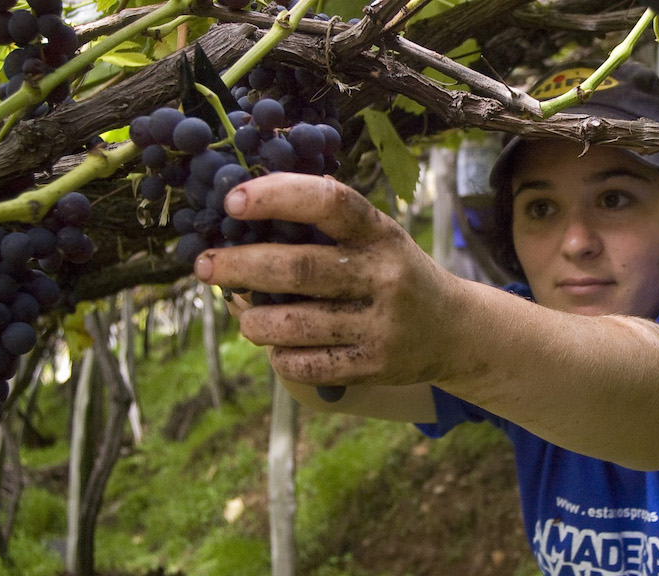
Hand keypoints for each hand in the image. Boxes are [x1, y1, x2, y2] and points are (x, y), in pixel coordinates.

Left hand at [193, 173, 463, 387]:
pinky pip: (304, 365)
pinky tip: (276, 343)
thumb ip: (327, 223)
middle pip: (298, 270)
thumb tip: (247, 209)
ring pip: (292, 325)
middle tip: (205, 265)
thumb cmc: (394, 272)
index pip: (329, 203)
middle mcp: (383, 277)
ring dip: (253, 319)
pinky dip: (278, 355)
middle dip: (240, 266)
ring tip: (244, 311)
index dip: (277, 196)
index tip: (233, 202)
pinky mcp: (372, 366)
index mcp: (380, 234)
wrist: (453, 330)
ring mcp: (379, 326)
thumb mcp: (377, 236)